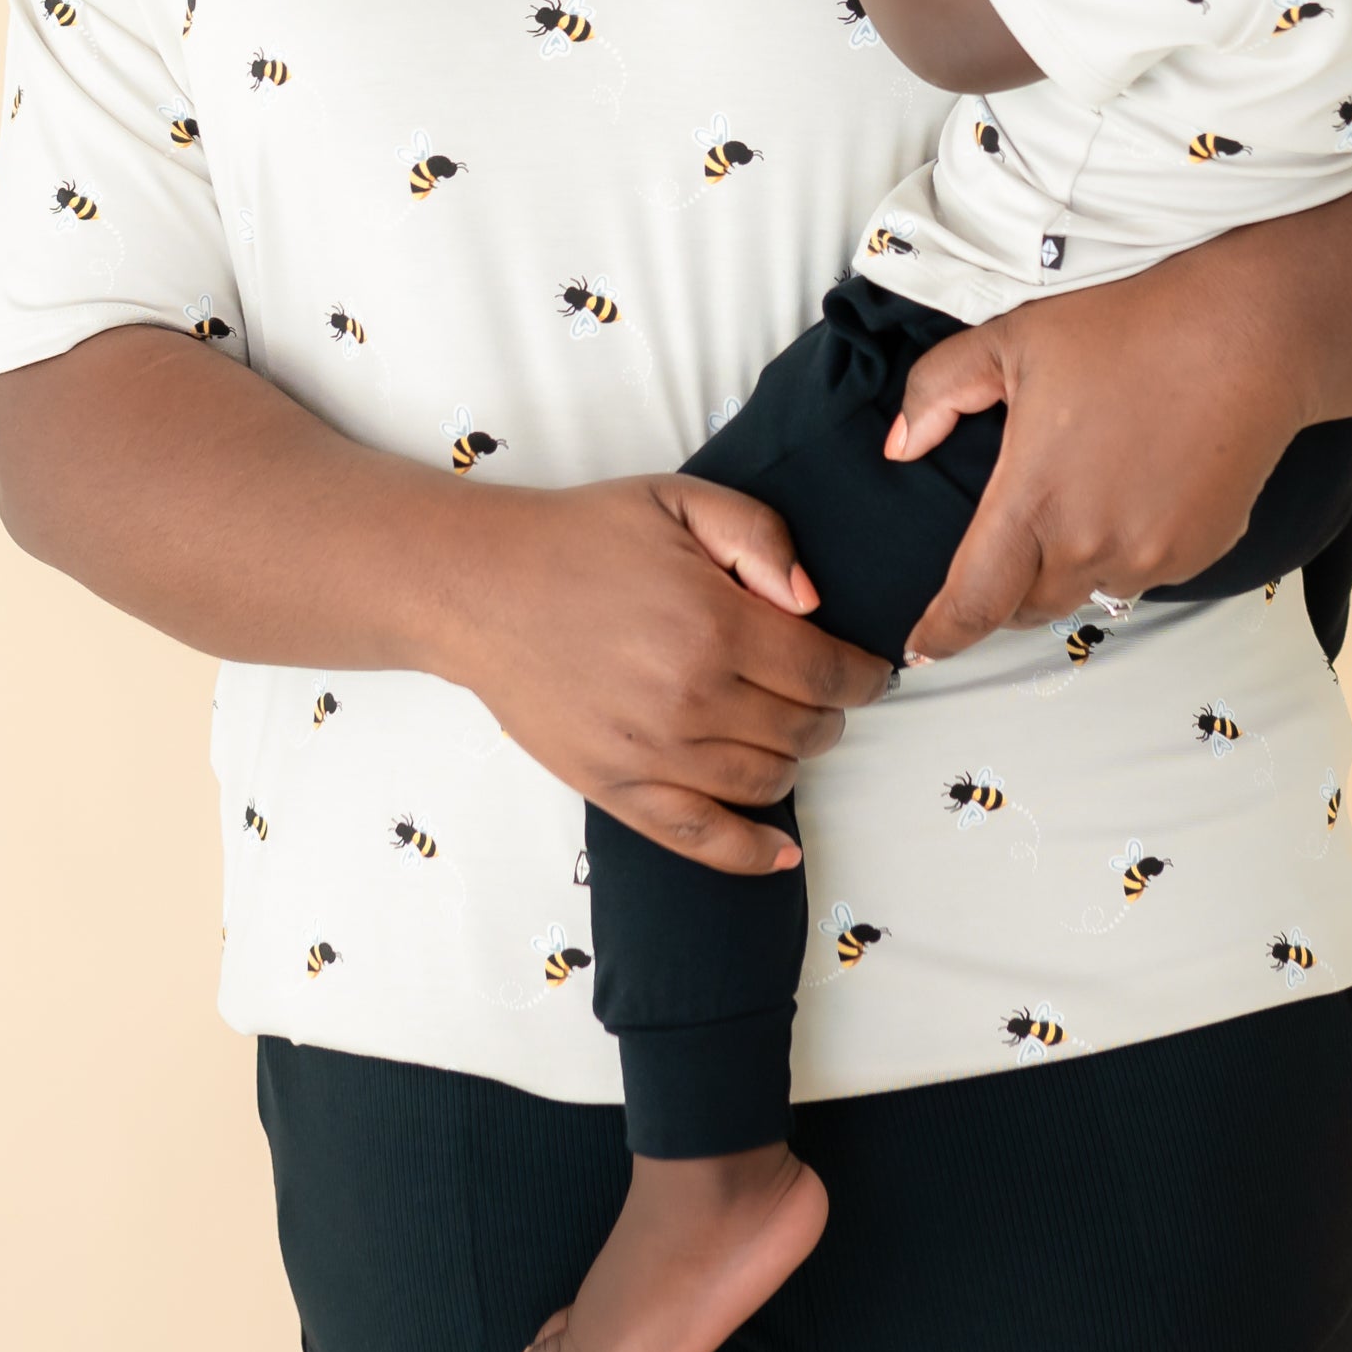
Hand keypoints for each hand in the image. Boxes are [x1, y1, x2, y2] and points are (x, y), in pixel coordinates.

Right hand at [454, 473, 893, 874]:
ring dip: (794, 760)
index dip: (864, 676)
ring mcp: (652, 752)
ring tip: (785, 730)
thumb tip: (812, 604)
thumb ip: (760, 537)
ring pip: (765, 782)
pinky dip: (751, 851)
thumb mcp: (678, 500)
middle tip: (818, 690)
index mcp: (713, 623)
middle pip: (804, 730)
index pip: (826, 673)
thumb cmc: (579, 538)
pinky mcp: (615, 787)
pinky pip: (700, 838)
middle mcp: (690, 697)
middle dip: (829, 711)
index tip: (870, 671)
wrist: (480, 588)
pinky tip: (784, 849)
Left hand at [883, 253, 1316, 663]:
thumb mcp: (1010, 340)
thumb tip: (900, 446)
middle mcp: (1088, 544)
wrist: (1244, 335)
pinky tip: (1134, 493)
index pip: (972, 602)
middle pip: (1028, 607)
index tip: (921, 649)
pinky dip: (1125, 553)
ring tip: (1079, 504)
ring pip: (1088, 594)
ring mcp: (1149, 555)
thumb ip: (938, 392)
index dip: (941, 634)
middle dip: (1006, 593)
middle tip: (1004, 553)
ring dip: (1069, 571)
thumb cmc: (1126, 328)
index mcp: (1031, 500)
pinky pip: (1144, 575)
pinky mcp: (1199, 553)